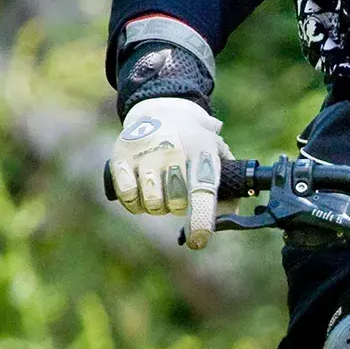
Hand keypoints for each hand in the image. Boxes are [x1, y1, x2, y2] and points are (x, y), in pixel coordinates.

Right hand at [109, 97, 232, 248]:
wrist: (163, 109)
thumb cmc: (196, 142)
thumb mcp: (217, 155)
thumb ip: (227, 187)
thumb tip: (227, 220)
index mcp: (202, 150)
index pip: (202, 190)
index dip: (201, 219)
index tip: (198, 239)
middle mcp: (173, 150)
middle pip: (174, 203)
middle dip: (178, 207)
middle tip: (179, 195)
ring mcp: (146, 153)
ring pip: (151, 203)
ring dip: (157, 206)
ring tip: (161, 192)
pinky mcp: (122, 156)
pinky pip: (127, 197)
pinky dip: (135, 203)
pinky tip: (141, 193)